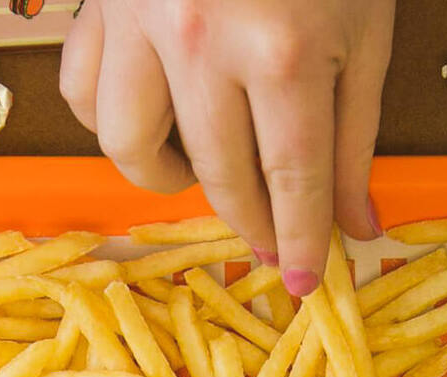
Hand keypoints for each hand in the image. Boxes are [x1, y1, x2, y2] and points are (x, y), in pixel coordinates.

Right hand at [59, 0, 393, 295]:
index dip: (300, 239)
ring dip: (167, 177)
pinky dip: (109, 118)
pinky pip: (83, 89)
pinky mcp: (102, 7)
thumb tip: (358, 221)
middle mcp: (200, 45)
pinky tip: (147, 117)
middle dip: (249, 221)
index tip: (305, 280)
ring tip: (200, 171)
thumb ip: (356, 132)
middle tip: (270, 238)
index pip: (289, 180)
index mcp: (280, 52)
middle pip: (217, 175)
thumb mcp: (363, 29)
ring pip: (127, 144)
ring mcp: (140, 25)